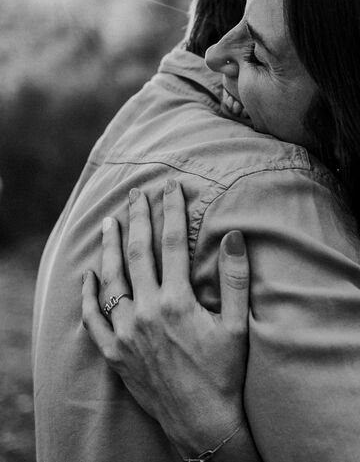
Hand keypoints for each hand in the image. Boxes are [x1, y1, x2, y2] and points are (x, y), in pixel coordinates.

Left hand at [82, 180, 258, 460]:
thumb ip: (235, 279)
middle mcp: (146, 312)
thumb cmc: (223, 374)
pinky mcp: (115, 353)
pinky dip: (88, 295)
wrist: (202, 423)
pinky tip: (88, 276)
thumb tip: (234, 236)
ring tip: (110, 221)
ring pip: (112, 278)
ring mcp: (126, 332)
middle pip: (138, 253)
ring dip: (110, 246)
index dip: (172, 210)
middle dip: (138, 218)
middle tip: (136, 193)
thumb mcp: (237, 326)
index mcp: (177, 301)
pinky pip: (93, 319)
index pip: (172, 243)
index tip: (170, 187)